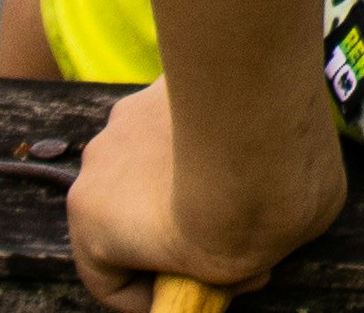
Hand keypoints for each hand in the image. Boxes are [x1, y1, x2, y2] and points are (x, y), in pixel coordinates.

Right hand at [65, 80, 350, 312]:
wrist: (272, 130)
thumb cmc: (241, 220)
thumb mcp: (228, 277)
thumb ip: (217, 277)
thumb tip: (245, 265)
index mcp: (90, 220)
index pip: (108, 279)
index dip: (153, 296)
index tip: (196, 294)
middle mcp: (98, 159)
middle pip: (129, 212)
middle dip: (174, 228)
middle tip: (226, 238)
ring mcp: (131, 110)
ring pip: (155, 159)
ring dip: (191, 174)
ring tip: (247, 186)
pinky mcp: (171, 73)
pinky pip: (187, 117)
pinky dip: (212, 132)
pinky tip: (257, 141)